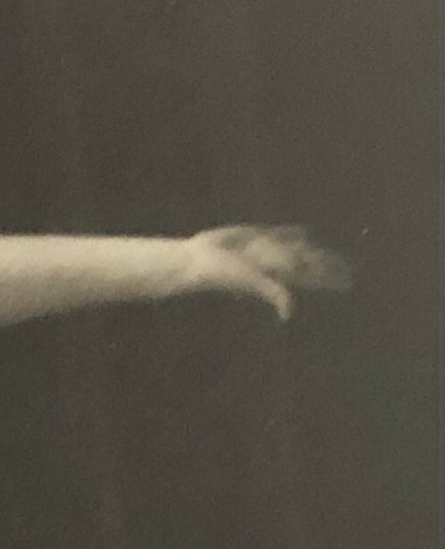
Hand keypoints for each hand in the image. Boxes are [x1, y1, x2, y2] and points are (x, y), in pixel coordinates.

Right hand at [187, 225, 351, 320]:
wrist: (196, 262)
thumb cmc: (222, 274)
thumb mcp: (252, 282)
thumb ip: (274, 294)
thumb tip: (290, 315)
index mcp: (282, 272)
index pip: (315, 274)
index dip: (333, 277)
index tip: (351, 283)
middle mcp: (278, 262)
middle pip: (312, 263)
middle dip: (331, 267)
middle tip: (352, 271)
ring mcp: (269, 250)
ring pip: (301, 249)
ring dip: (317, 251)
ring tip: (333, 255)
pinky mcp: (257, 236)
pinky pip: (283, 233)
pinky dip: (296, 233)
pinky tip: (306, 232)